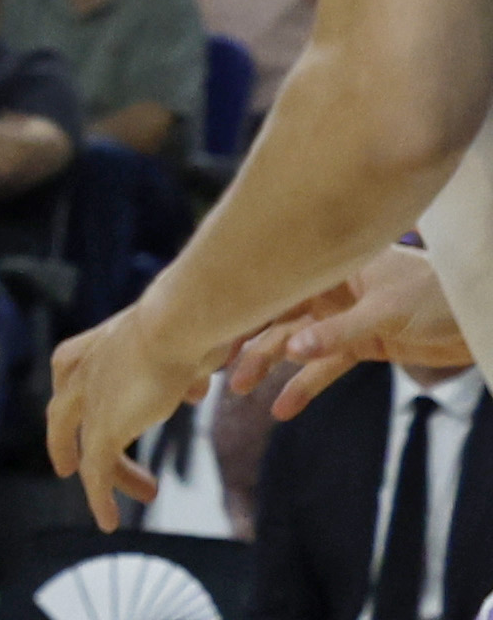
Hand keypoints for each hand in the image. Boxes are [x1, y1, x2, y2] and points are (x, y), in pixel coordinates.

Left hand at [46, 294, 211, 525]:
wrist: (175, 324)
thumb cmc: (187, 326)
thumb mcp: (181, 351)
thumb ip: (182, 374)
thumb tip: (194, 390)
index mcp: (90, 348)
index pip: (70, 381)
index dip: (78, 406)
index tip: (91, 425)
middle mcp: (78, 374)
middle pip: (66, 419)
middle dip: (74, 445)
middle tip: (80, 470)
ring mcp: (86, 403)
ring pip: (87, 450)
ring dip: (114, 478)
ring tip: (147, 492)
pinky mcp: (102, 430)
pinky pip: (95, 472)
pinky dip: (100, 499)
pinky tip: (108, 521)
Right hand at [231, 247, 471, 415]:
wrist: (479, 319)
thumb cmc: (436, 297)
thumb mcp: (384, 312)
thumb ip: (337, 332)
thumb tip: (290, 350)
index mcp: (328, 263)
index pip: (274, 278)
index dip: (240, 296)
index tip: (207, 318)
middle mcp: (327, 288)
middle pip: (275, 314)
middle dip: (245, 339)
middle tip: (217, 365)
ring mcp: (341, 318)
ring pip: (293, 344)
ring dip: (268, 366)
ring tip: (240, 392)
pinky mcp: (360, 345)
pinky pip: (324, 369)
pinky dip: (304, 387)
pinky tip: (281, 409)